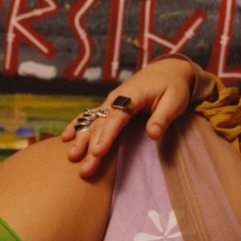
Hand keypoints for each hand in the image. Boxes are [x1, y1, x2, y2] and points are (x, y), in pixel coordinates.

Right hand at [62, 59, 200, 179]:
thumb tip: (153, 135)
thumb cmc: (173, 88)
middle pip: (100, 125)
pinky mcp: (108, 107)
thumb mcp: (175, 101)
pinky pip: (89, 117)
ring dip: (80, 140)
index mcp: (132, 96)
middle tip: (84, 169)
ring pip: (91, 122)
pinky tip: (65, 138)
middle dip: (90, 147)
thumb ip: (162, 118)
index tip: (98, 153)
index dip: (107, 136)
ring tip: (71, 157)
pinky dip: (77, 126)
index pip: (116, 118)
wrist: (166, 71)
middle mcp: (116, 99)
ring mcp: (109, 103)